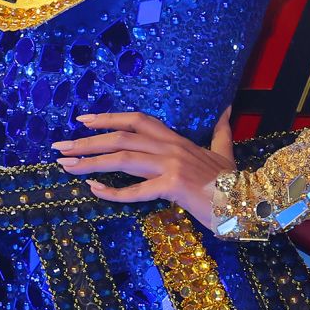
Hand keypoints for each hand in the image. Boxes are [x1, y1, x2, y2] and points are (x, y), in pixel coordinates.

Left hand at [54, 108, 236, 229]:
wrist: (250, 201)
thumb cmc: (233, 180)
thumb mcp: (225, 150)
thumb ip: (221, 129)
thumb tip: (227, 108)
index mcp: (177, 138)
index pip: (136, 120)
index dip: (107, 118)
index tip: (82, 120)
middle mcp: (171, 146)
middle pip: (121, 137)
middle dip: (87, 141)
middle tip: (60, 146)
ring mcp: (171, 165)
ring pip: (123, 158)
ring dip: (90, 161)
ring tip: (66, 165)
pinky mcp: (173, 186)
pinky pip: (137, 190)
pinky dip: (113, 191)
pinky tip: (94, 190)